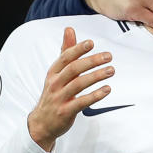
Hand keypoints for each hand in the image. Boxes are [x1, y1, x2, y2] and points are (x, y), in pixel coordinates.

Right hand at [27, 27, 113, 150]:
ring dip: (96, 76)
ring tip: (111, 70)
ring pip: (78, 84)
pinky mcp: (66, 111)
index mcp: (53, 72)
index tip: (91, 43)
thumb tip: (69, 29)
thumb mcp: (57, 72)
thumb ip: (66, 51)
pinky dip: (95, 95)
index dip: (77, 49)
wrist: (42, 123)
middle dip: (91, 61)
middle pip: (73, 69)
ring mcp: (59, 98)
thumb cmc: (54, 93)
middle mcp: (55, 83)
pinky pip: (81, 102)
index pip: (65, 58)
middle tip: (108, 56)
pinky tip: (107, 89)